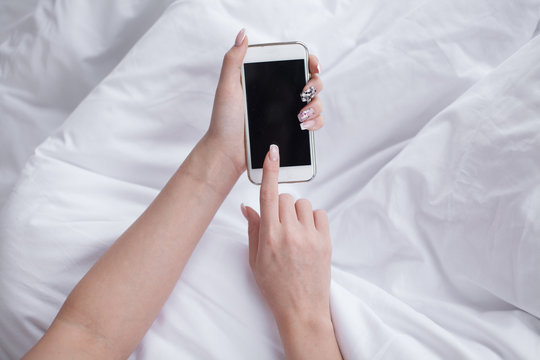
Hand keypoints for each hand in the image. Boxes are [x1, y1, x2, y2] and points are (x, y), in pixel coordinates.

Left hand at [206, 29, 323, 175]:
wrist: (227, 151)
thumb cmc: (224, 120)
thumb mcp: (227, 87)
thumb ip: (233, 60)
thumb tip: (243, 34)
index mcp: (268, 80)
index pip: (296, 65)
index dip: (310, 62)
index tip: (312, 67)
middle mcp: (281, 95)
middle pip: (311, 82)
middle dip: (315, 85)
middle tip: (304, 93)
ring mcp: (288, 113)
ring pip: (316, 103)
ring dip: (316, 106)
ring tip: (301, 115)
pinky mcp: (293, 131)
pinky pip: (314, 123)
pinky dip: (315, 123)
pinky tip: (304, 126)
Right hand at [242, 145, 340, 358]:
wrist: (301, 309)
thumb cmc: (275, 287)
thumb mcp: (255, 260)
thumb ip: (253, 229)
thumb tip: (248, 206)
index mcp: (269, 236)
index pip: (267, 194)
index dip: (269, 170)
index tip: (272, 152)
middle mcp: (290, 233)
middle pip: (284, 197)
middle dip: (279, 205)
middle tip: (279, 224)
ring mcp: (310, 236)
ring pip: (303, 204)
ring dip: (296, 212)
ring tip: (294, 232)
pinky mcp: (325, 241)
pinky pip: (320, 214)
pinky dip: (313, 219)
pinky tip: (307, 234)